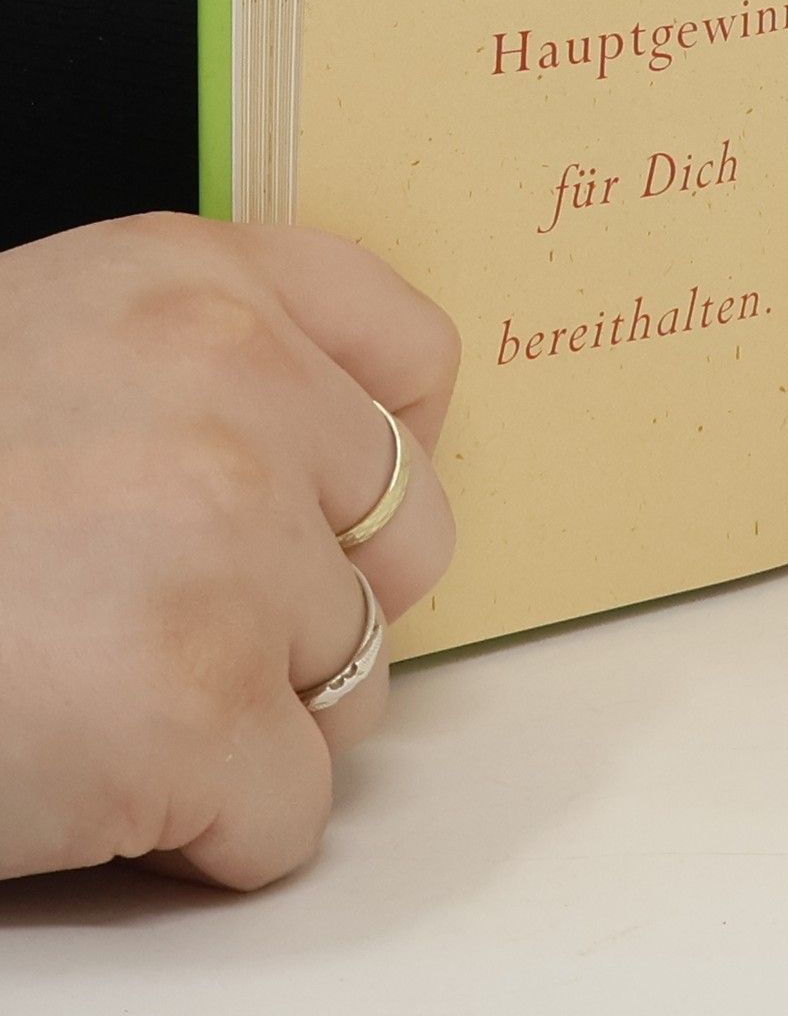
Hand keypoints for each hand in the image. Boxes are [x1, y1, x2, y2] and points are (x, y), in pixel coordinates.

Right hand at [0, 214, 458, 887]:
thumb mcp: (39, 348)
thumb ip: (202, 371)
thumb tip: (356, 456)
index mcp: (193, 285)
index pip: (415, 355)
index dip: (389, 453)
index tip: (342, 506)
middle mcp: (234, 390)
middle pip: (411, 532)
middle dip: (321, 602)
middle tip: (191, 630)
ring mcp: (225, 548)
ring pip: (360, 675)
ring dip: (259, 719)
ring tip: (115, 702)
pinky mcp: (192, 708)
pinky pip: (295, 809)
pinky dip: (215, 834)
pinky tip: (103, 791)